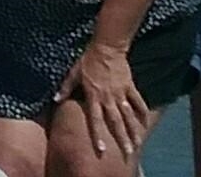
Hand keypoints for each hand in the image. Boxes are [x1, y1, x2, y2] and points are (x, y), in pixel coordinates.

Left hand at [55, 41, 147, 158]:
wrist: (107, 47)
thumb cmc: (88, 60)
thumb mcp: (74, 73)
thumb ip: (66, 87)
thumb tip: (55, 99)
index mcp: (93, 95)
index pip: (94, 119)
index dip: (97, 135)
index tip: (101, 150)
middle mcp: (108, 97)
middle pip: (115, 121)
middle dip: (121, 138)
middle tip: (127, 153)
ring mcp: (120, 93)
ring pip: (128, 115)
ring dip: (133, 130)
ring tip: (138, 144)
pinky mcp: (129, 87)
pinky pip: (138, 102)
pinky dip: (142, 112)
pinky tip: (146, 123)